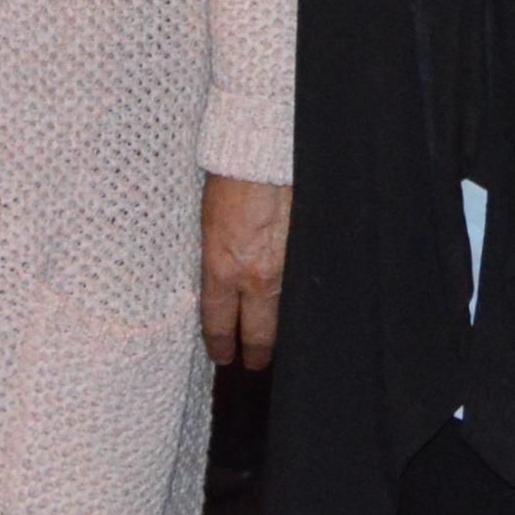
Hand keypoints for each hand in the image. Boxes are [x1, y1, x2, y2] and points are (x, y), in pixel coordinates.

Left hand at [201, 175, 288, 368]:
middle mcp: (256, 275)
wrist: (262, 150)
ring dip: (280, 327)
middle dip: (256, 352)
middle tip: (255, 365)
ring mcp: (287, 265)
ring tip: (278, 341)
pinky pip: (302, 285)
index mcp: (222, 268)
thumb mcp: (207, 224)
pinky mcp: (307, 250)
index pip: (218, 321)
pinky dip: (299, 297)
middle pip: (258, 331)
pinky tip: (300, 304)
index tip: (223, 356)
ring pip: (284, 311)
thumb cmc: (228, 178)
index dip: (220, 344)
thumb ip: (215, 258)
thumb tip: (220, 281)